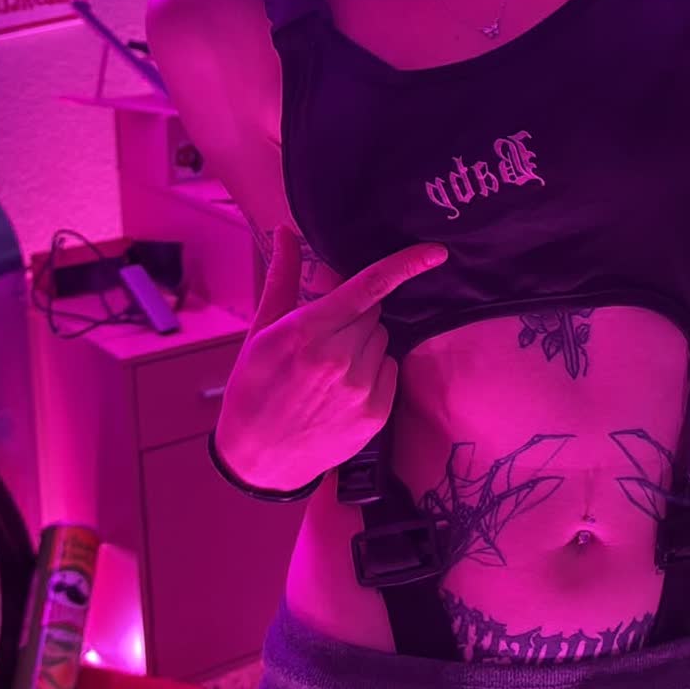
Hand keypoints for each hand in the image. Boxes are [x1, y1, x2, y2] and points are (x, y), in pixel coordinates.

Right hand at [216, 228, 449, 488]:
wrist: (258, 457)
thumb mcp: (261, 331)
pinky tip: (342, 388)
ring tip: (329, 368)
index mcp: (307, 331)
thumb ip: (283, 278)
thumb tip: (286, 231)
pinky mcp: (376, 413)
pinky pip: (390, 369)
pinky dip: (373, 371)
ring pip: (382, 339)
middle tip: (324, 338)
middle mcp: (339, 358)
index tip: (436, 252)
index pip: (368, 287)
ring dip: (364, 343)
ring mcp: (361, 389)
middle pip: (374, 311)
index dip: (406, 265)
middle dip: (354, 315)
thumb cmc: (254, 388)